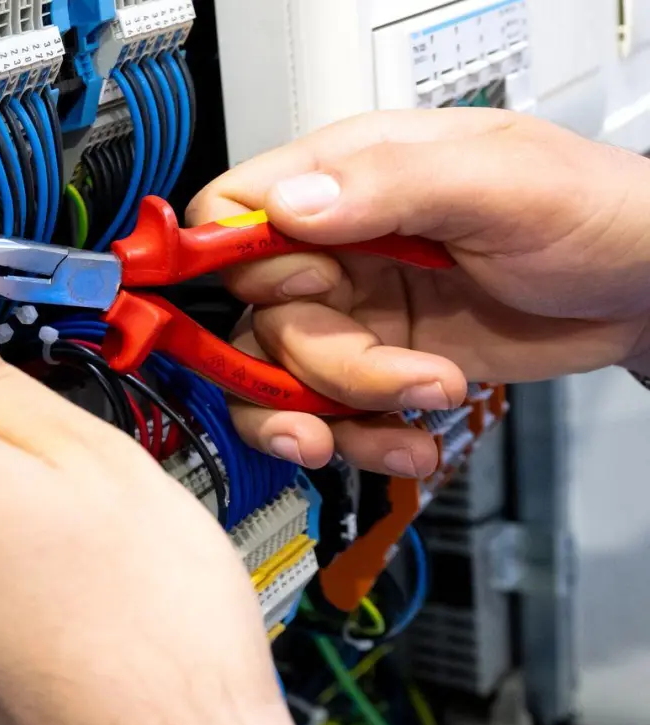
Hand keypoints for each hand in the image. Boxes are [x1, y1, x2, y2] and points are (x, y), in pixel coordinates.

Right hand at [188, 108, 649, 475]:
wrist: (648, 291)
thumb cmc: (594, 211)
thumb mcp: (501, 182)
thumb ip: (392, 185)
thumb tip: (290, 204)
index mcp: (349, 176)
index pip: (233, 208)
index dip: (224, 260)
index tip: (255, 305)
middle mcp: (337, 246)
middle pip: (259, 317)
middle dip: (317, 366)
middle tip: (392, 376)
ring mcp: (355, 310)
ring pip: (282, 379)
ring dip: (339, 415)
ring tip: (413, 414)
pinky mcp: (378, 366)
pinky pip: (328, 416)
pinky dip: (362, 442)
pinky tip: (411, 442)